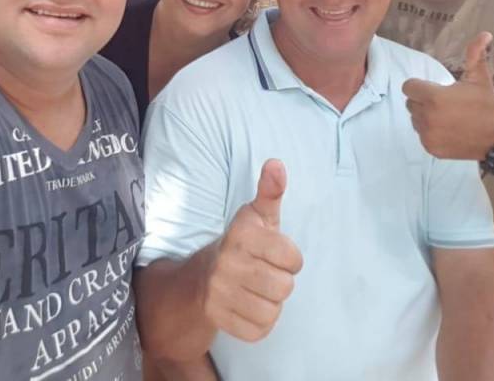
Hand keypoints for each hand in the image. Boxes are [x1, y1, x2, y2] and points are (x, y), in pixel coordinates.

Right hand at [202, 160, 301, 341]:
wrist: (199, 278)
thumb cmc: (241, 244)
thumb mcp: (257, 216)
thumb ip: (270, 190)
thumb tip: (277, 164)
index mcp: (241, 234)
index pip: (293, 258)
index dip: (290, 258)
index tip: (275, 254)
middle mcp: (227, 262)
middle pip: (285, 287)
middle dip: (281, 281)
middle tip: (264, 273)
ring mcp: (219, 292)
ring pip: (273, 310)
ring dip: (270, 303)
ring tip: (256, 289)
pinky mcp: (217, 317)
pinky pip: (259, 330)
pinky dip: (260, 322)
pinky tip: (248, 306)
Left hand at [402, 32, 493, 160]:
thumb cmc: (487, 104)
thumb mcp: (480, 78)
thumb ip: (475, 54)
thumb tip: (484, 33)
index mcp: (434, 97)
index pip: (408, 87)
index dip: (419, 86)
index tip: (434, 89)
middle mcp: (427, 117)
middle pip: (410, 103)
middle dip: (423, 101)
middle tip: (444, 104)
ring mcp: (428, 135)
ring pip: (415, 120)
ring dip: (425, 117)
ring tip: (447, 117)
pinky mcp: (431, 148)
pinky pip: (421, 136)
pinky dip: (431, 133)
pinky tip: (449, 130)